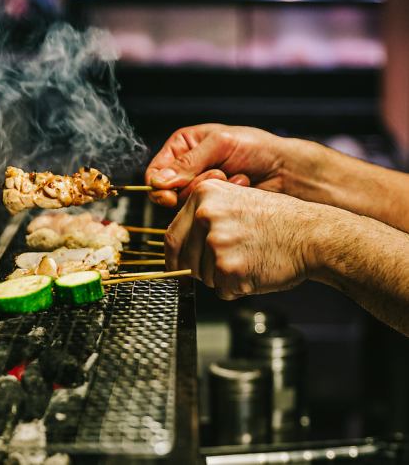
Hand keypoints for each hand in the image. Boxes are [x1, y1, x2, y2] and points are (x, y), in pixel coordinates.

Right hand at [145, 123, 289, 206]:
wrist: (285, 170)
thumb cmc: (256, 148)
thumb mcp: (220, 144)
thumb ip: (188, 162)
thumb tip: (159, 181)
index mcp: (182, 147)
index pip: (154, 172)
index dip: (158, 185)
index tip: (169, 195)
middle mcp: (187, 170)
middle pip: (168, 192)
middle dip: (193, 186)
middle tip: (219, 174)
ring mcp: (199, 190)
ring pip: (185, 204)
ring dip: (211, 191)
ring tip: (234, 177)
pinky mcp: (212, 206)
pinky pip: (203, 212)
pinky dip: (221, 200)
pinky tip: (240, 186)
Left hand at [165, 179, 320, 298]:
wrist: (312, 235)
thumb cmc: (280, 221)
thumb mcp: (236, 201)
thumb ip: (204, 218)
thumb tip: (180, 244)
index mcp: (204, 195)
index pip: (172, 236)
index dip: (175, 257)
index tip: (177, 266)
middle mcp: (205, 215)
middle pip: (184, 260)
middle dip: (200, 270)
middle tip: (227, 262)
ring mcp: (215, 242)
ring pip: (203, 277)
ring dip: (221, 278)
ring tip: (249, 259)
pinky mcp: (228, 268)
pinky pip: (222, 290)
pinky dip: (236, 288)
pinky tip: (255, 270)